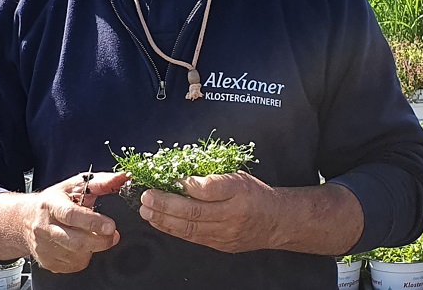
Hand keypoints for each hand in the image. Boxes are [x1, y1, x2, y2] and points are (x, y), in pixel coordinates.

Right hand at [23, 171, 128, 272]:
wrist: (25, 218)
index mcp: (51, 204)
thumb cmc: (55, 200)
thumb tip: (122, 178)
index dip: (93, 222)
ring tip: (93, 236)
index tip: (111, 226)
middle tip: (113, 235)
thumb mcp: (75, 185)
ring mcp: (43, 246)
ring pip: (76, 255)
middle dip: (100, 241)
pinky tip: (81, 246)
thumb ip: (100, 182)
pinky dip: (83, 258)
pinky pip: (72, 266)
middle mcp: (44, 227)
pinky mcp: (46, 261)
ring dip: (92, 248)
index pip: (72, 215)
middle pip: (76, 241)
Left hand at [138, 172, 279, 252]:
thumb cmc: (256, 195)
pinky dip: (173, 229)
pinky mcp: (219, 245)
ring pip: (190, 228)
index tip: (168, 178)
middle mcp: (231, 216)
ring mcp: (224, 234)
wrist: (275, 222)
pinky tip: (159, 221)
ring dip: (164, 219)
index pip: (209, 190)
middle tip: (147, 197)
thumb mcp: (239, 177)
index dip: (185, 185)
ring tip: (146, 210)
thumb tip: (184, 179)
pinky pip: (192, 237)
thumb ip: (215, 179)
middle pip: (194, 212)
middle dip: (166, 205)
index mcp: (238, 193)